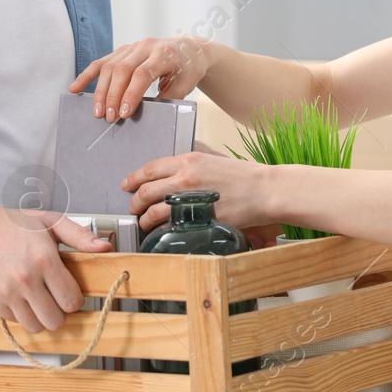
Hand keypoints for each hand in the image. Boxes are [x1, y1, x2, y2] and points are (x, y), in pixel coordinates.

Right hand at [0, 199, 111, 333]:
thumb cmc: (12, 223)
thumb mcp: (49, 221)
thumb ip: (79, 236)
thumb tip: (105, 246)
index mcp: (44, 260)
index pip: (72, 301)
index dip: (73, 298)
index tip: (68, 290)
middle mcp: (25, 280)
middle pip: (55, 321)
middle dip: (59, 312)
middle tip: (54, 298)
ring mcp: (6, 293)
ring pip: (35, 326)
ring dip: (39, 317)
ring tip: (36, 298)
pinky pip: (14, 321)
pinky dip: (19, 313)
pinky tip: (18, 295)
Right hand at [68, 34, 211, 121]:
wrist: (189, 47)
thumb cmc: (189, 68)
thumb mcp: (187, 83)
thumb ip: (169, 97)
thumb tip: (149, 114)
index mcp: (163, 54)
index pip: (142, 74)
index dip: (131, 94)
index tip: (125, 114)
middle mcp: (145, 46)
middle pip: (122, 70)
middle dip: (113, 96)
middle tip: (109, 118)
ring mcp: (132, 46)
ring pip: (109, 66)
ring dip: (100, 91)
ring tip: (97, 113)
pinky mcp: (122, 50)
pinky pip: (101, 62)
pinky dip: (87, 75)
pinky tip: (75, 88)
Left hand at [122, 151, 274, 233]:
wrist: (264, 190)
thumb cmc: (243, 176)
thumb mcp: (213, 158)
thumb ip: (191, 162)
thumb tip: (173, 166)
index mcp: (188, 161)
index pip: (150, 169)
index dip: (133, 178)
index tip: (127, 185)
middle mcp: (185, 178)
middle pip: (146, 191)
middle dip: (134, 202)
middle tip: (133, 208)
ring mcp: (191, 200)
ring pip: (154, 212)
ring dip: (144, 220)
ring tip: (144, 224)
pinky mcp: (199, 219)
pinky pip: (171, 227)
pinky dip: (162, 231)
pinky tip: (161, 233)